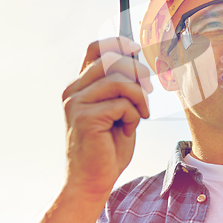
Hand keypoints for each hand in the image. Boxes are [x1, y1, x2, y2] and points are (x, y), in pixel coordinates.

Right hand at [61, 37, 152, 196]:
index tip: (137, 47)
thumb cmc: (108, 146)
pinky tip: (127, 129)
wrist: (92, 180)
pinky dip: (133, 115)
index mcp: (80, 85)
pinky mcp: (85, 117)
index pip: (96, 49)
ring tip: (139, 115)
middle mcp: (74, 90)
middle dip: (138, 72)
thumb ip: (122, 87)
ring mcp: (76, 103)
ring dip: (139, 98)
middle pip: (112, 61)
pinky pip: (122, 104)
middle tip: (149, 91)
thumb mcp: (118, 109)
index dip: (118, 42)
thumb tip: (138, 62)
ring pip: (120, 81)